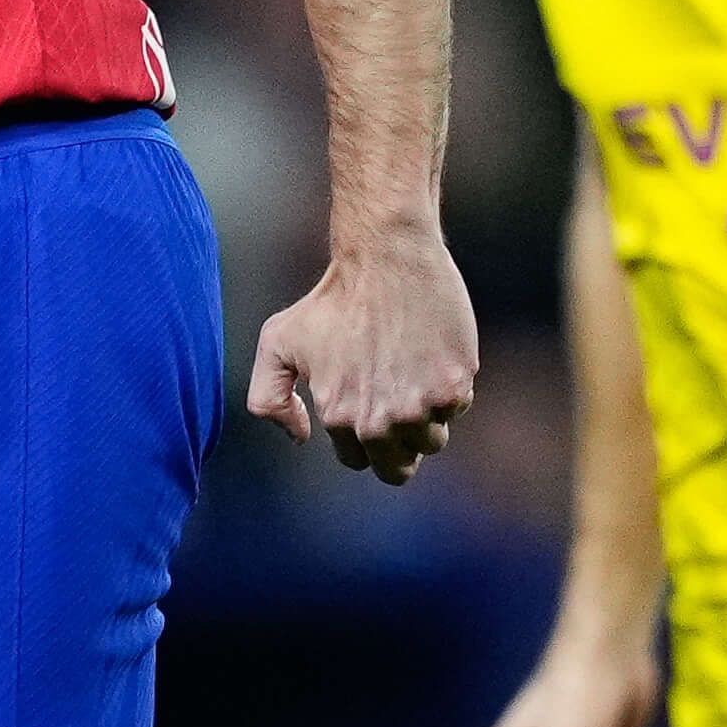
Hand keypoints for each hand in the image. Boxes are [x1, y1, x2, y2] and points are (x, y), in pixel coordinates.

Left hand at [246, 231, 479, 481]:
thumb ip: (269, 398)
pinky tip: (431, 352)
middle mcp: (379, 422)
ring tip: (412, 371)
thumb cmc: (330, 297)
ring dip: (426, 416)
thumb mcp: (276, 343)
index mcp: (339, 417)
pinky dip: (449, 386)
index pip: (359, 460)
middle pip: (399, 468)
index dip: (364, 437)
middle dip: (398, 445)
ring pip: (433, 440)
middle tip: (396, 401)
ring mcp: (420, 407)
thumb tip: (300, 437)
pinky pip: (458, 407)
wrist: (385, 257)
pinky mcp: (454, 386)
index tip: (368, 404)